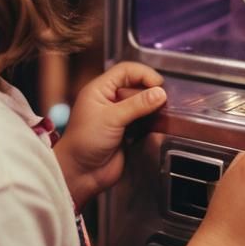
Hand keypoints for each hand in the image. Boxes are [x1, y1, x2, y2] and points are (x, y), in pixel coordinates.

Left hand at [53, 62, 166, 209]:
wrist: (79, 175)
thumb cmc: (85, 142)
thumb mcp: (111, 118)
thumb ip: (137, 104)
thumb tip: (161, 93)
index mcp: (100, 90)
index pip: (126, 70)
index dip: (143, 74)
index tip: (159, 85)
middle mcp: (110, 99)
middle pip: (136, 85)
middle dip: (150, 90)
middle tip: (164, 100)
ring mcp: (119, 115)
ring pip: (141, 102)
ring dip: (153, 105)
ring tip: (164, 110)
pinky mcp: (127, 131)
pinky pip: (144, 119)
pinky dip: (152, 119)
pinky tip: (159, 122)